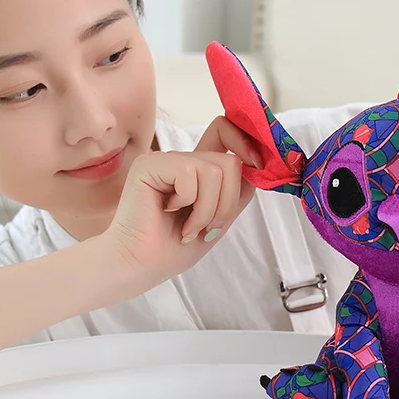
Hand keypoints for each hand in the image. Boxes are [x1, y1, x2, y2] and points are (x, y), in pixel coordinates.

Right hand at [105, 116, 258, 287]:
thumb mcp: (219, 219)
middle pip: (230, 160)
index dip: (247, 142)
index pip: (226, 131)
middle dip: (227, 203)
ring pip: (215, 170)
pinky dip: (188, 202)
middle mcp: (182, 160)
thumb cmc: (173, 249)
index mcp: (197, 170)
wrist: (140, 266)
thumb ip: (237, 192)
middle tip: (207, 228)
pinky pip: (190, 173)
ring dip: (208, 210)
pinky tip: (168, 212)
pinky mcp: (149, 164)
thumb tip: (256, 167)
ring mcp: (165, 160)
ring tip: (188, 228)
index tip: (258, 167)